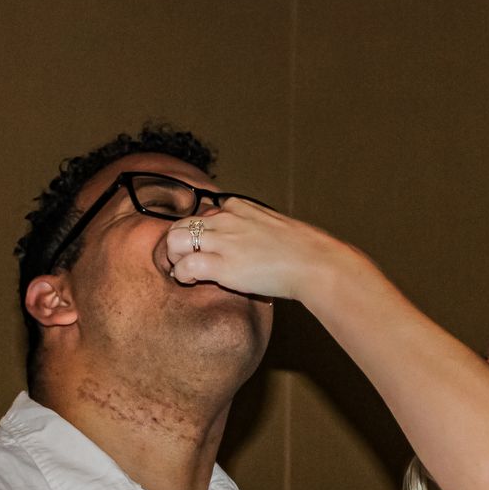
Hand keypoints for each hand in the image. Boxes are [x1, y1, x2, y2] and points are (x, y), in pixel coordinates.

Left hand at [162, 200, 369, 300]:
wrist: (315, 263)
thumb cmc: (303, 251)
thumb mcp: (275, 227)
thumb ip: (255, 230)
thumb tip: (251, 246)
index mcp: (239, 207)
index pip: (203, 214)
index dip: (199, 234)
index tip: (204, 249)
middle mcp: (226, 219)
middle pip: (181, 223)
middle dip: (177, 243)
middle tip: (183, 260)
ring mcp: (223, 240)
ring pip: (175, 240)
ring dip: (174, 257)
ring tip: (183, 271)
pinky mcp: (222, 265)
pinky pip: (185, 266)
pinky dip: (181, 274)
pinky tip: (190, 282)